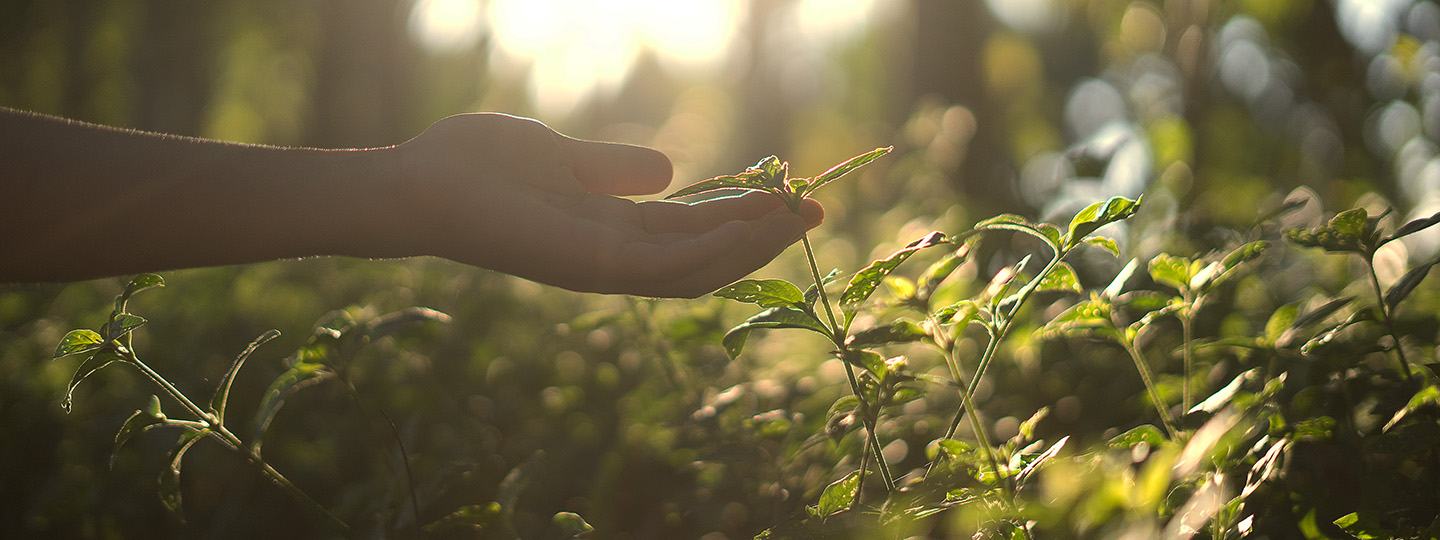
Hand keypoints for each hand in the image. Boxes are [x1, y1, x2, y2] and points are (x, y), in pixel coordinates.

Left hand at [391, 113, 823, 297]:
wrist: (421, 182)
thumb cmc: (478, 165)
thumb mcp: (563, 156)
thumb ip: (613, 168)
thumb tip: (669, 171)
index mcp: (608, 231)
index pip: (689, 234)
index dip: (740, 219)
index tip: (786, 196)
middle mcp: (611, 258)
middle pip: (702, 258)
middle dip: (759, 238)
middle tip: (813, 211)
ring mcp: (601, 267)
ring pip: (694, 270)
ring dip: (748, 247)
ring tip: (794, 218)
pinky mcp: (588, 265)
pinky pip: (663, 267)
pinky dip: (709, 250)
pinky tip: (746, 227)